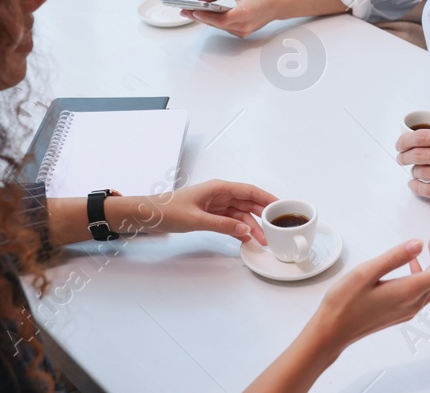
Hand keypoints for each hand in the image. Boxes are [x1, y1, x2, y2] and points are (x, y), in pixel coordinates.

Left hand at [132, 180, 275, 243]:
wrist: (148, 216)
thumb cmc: (168, 210)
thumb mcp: (197, 219)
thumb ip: (223, 225)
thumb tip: (245, 230)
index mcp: (218, 188)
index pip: (249, 191)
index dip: (267, 198)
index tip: (281, 206)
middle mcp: (220, 194)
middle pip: (248, 203)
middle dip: (262, 216)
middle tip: (274, 230)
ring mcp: (215, 205)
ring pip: (240, 214)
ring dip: (250, 226)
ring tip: (261, 240)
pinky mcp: (209, 215)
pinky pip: (230, 221)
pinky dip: (238, 230)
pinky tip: (245, 239)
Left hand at [187, 0, 285, 36]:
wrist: (277, 4)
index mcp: (243, 14)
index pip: (219, 19)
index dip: (204, 16)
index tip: (192, 11)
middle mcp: (243, 26)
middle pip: (216, 25)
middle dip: (200, 17)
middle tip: (186, 11)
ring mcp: (243, 32)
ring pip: (219, 27)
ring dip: (206, 20)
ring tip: (193, 12)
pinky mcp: (243, 33)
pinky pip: (225, 28)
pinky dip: (216, 22)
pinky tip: (207, 15)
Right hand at [244, 227, 429, 392]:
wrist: (332, 332)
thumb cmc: (344, 303)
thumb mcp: (366, 272)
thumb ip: (394, 257)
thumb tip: (418, 244)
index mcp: (408, 291)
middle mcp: (413, 303)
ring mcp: (408, 310)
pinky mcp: (400, 312)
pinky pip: (423, 290)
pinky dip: (425, 273)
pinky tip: (412, 263)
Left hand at [396, 125, 429, 211]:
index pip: (422, 136)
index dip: (405, 140)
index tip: (400, 144)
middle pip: (417, 154)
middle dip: (404, 157)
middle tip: (401, 158)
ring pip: (422, 173)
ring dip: (413, 172)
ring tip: (413, 172)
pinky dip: (418, 188)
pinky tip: (416, 186)